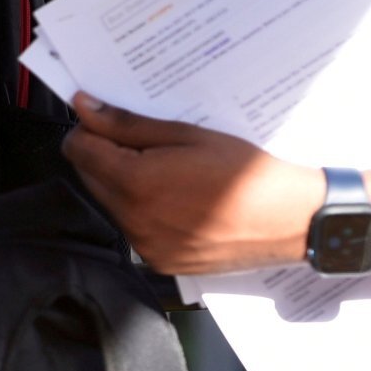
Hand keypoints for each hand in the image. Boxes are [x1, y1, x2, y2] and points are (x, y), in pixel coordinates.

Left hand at [64, 94, 325, 274]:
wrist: (292, 221)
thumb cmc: (246, 173)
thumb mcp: (186, 135)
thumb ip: (127, 123)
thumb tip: (84, 107)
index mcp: (136, 183)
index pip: (78, 150)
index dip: (87, 130)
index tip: (104, 120)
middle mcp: (134, 220)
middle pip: (89, 177)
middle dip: (104, 155)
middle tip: (143, 143)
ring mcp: (146, 246)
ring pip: (110, 203)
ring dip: (123, 183)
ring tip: (167, 171)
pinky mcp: (161, 262)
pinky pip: (133, 228)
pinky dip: (142, 210)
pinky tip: (176, 198)